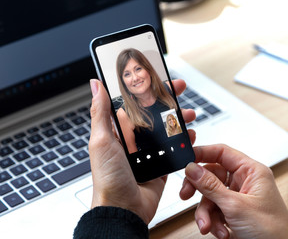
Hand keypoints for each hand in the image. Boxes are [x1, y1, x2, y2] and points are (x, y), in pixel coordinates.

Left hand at [88, 78, 195, 223]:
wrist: (123, 209)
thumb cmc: (108, 179)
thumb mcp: (101, 141)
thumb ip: (100, 113)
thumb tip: (95, 84)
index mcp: (118, 131)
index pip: (134, 103)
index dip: (146, 90)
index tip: (157, 78)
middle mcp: (133, 140)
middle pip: (153, 114)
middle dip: (168, 100)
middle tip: (179, 89)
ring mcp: (147, 152)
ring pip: (166, 129)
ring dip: (178, 119)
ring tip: (188, 114)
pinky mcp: (159, 164)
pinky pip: (174, 149)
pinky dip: (183, 141)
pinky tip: (190, 135)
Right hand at [180, 144, 287, 238]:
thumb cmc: (274, 231)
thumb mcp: (236, 206)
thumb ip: (211, 186)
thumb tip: (193, 168)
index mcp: (252, 172)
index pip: (222, 153)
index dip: (203, 153)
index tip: (186, 159)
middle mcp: (245, 182)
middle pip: (212, 175)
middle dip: (199, 189)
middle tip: (186, 194)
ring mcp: (238, 198)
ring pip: (210, 196)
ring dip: (206, 212)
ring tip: (208, 225)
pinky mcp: (233, 213)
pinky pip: (214, 210)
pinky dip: (212, 222)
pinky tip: (220, 231)